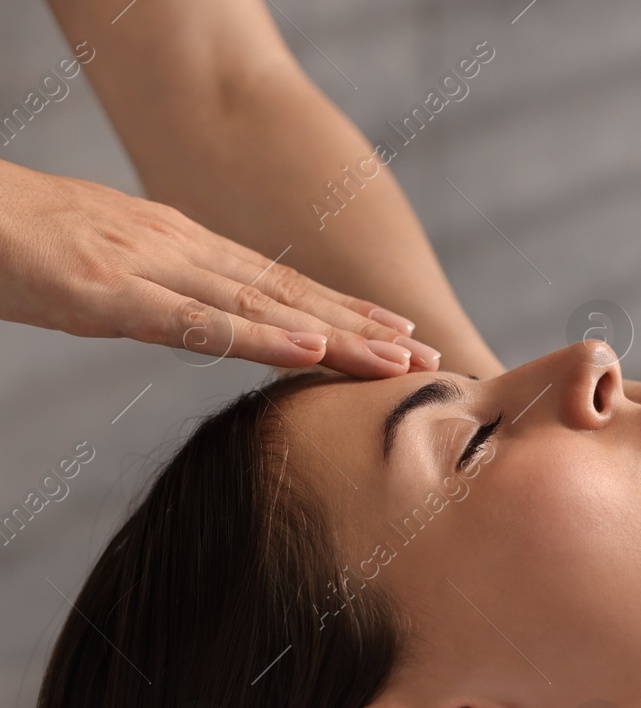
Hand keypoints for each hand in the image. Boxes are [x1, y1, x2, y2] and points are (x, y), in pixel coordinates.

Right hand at [0, 159, 440, 376]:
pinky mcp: (112, 294)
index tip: (402, 337)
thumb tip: (209, 319)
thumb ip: (166, 292)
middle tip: (430, 359)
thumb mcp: (111, 268)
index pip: (283, 287)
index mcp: (184, 248)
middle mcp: (183, 251)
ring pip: (263, 310)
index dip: (346, 313)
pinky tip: (309, 353)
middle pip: (291, 298)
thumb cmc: (24, 243)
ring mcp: (151, 268)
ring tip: (397, 361)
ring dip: (336, 338)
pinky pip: (196, 323)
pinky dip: (258, 340)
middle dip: (363, 330)